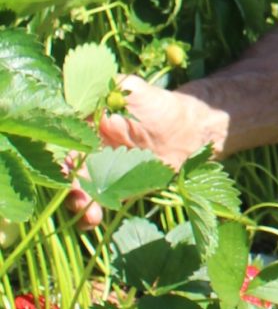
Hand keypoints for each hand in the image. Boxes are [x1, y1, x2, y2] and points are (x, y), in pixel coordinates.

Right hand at [64, 75, 223, 223]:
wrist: (189, 133)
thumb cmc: (160, 106)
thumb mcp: (133, 90)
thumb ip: (109, 88)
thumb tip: (79, 90)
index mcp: (85, 125)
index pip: (61, 140)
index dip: (57, 154)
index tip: (64, 168)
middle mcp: (87, 148)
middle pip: (66, 168)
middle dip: (67, 185)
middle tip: (77, 197)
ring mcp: (100, 170)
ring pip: (78, 188)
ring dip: (77, 202)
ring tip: (88, 215)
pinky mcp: (113, 188)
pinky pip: (96, 202)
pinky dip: (91, 212)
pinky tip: (92, 220)